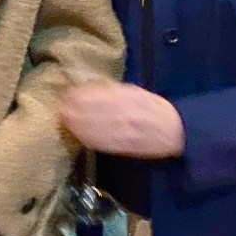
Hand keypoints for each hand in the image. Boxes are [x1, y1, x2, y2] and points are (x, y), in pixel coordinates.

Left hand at [58, 80, 184, 158]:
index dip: (81, 95)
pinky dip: (87, 138)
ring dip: (77, 123)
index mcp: (129, 97)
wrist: (175, 131)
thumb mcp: (135, 92)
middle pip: (94, 111)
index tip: (67, 91)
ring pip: (95, 128)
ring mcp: (124, 132)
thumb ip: (114, 91)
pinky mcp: (124, 147)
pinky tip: (77, 133)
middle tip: (60, 105)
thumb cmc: (153, 108)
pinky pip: (102, 143)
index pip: (100, 96)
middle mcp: (126, 114)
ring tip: (64, 117)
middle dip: (75, 109)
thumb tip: (89, 88)